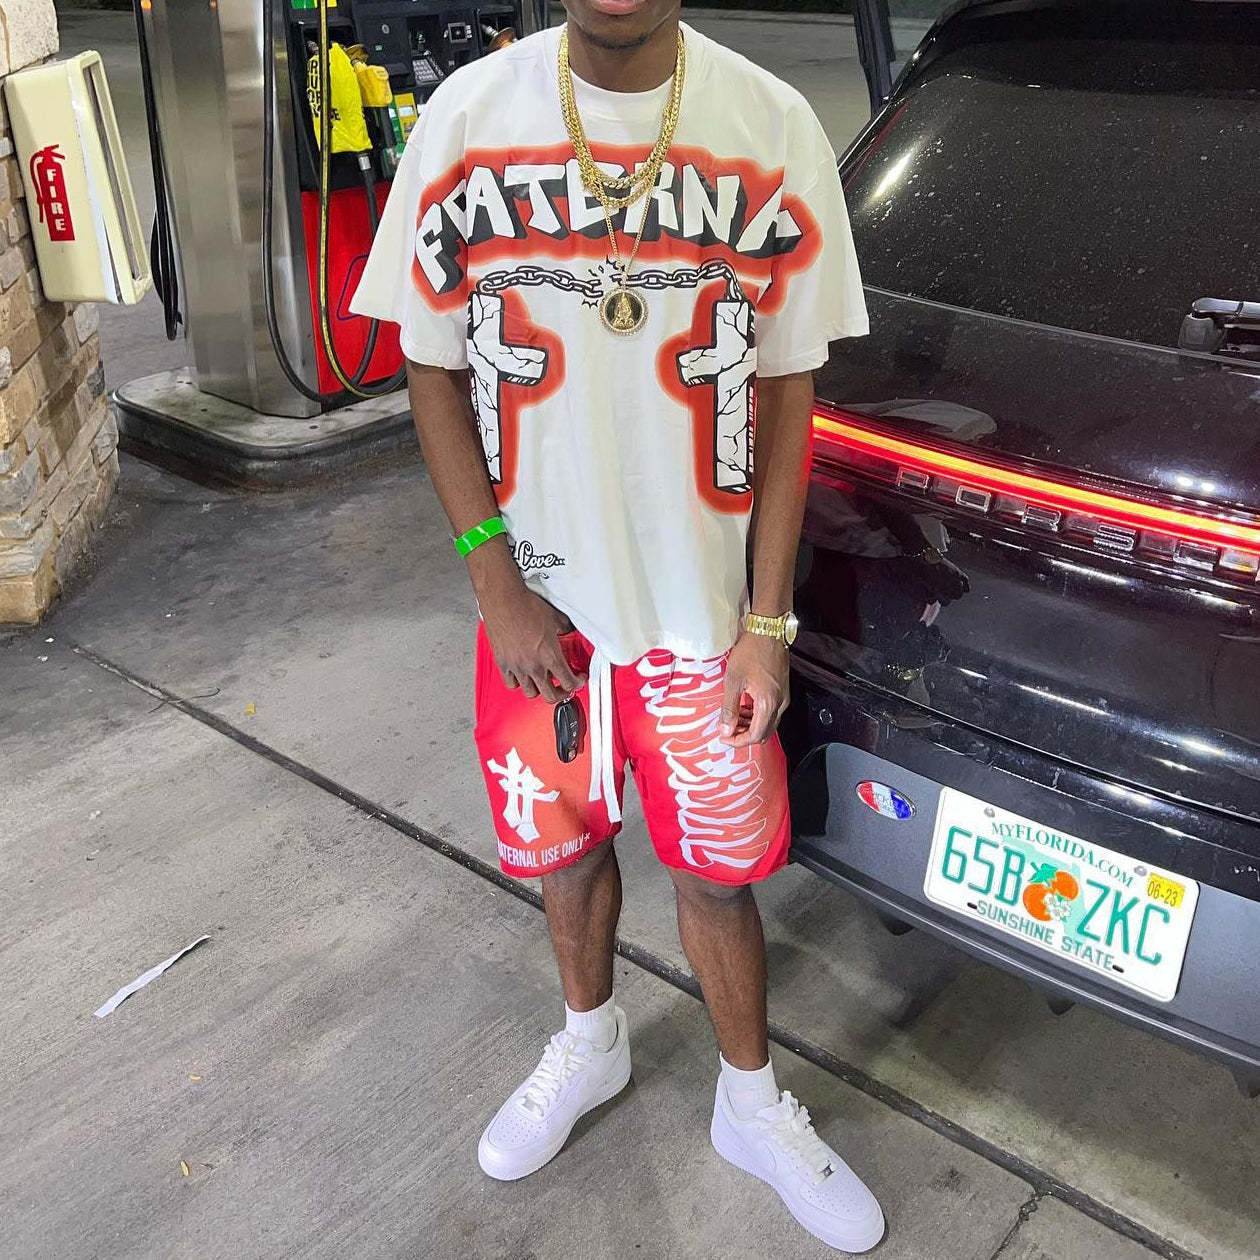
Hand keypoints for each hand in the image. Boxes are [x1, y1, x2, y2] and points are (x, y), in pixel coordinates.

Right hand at [480, 582, 584, 702]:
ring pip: (530, 693)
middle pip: (551, 696)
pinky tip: (523, 677)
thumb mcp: (555, 617)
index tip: (577, 679)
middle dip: (561, 694)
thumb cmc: (526, 606)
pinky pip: (511, 684)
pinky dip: (519, 684)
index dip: (577, 684)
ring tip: (543, 683)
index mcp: (550, 655)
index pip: (568, 682)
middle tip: (563, 687)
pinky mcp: (503, 664)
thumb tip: (568, 630)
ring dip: (540, 690)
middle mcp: (534, 665)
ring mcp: (517, 667)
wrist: (504, 601)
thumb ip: (564, 628)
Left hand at [719, 631, 788, 746]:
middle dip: (745, 736)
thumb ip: (729, 708)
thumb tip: (725, 729)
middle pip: (764, 733)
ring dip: (750, 726)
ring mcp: (783, 697)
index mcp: (768, 703)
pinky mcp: (782, 691)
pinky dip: (757, 715)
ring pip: (768, 724)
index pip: (755, 735)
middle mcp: (780, 704)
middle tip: (727, 730)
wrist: (768, 631)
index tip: (724, 737)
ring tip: (733, 717)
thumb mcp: (733, 680)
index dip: (738, 741)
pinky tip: (744, 706)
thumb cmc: (751, 651)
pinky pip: (771, 712)